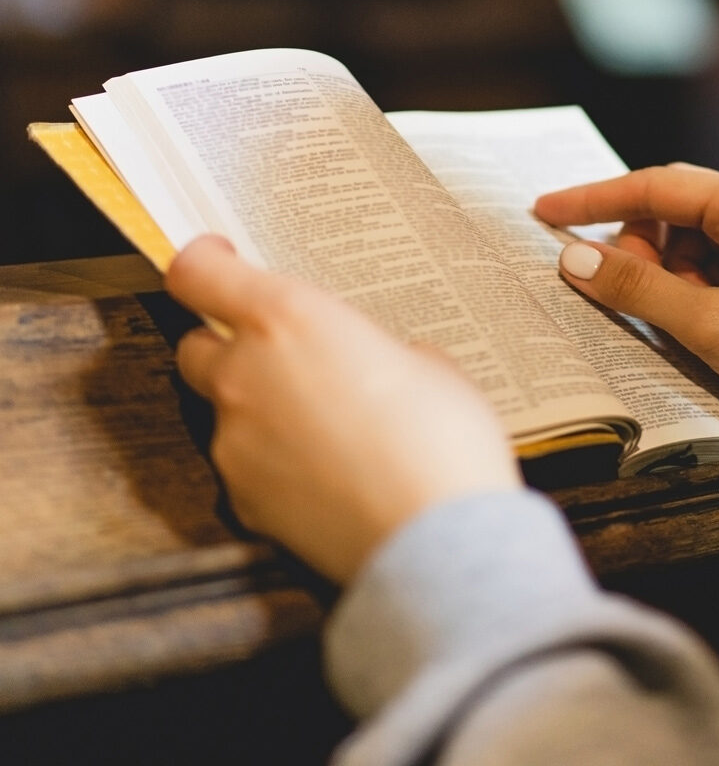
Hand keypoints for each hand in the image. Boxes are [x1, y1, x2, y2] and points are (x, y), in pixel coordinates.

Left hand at [165, 236, 520, 584]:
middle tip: (281, 352)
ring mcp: (235, 444)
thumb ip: (375, 351)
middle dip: (228, 343)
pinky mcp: (243, 502)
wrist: (438, 538)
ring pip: (223, 411)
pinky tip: (327, 475)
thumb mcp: (427, 363)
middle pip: (195, 345)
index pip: (197, 273)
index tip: (220, 259)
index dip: (202, 262)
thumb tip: (369, 366)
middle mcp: (245, 375)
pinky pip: (244, 466)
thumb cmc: (443, 436)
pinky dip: (272, 463)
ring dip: (259, 408)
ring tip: (326, 426)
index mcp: (289, 319)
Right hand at [534, 166, 718, 415]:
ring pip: (690, 246)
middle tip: (614, 289)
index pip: (655, 187)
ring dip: (665, 277)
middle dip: (636, 248)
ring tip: (672, 320)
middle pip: (671, 213)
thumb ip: (635, 286)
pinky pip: (713, 271)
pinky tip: (691, 326)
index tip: (544, 212)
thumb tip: (572, 258)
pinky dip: (689, 293)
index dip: (594, 200)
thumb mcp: (706, 321)